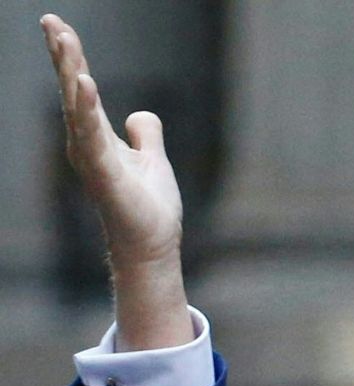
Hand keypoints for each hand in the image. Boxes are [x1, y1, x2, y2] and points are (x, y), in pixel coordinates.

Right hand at [41, 13, 192, 350]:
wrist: (153, 245)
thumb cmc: (148, 207)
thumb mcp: (152, 160)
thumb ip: (145, 134)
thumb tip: (140, 114)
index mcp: (96, 138)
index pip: (82, 89)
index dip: (72, 58)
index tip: (58, 26)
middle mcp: (87, 145)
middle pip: (73, 91)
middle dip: (63, 55)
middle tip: (50, 21)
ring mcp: (93, 159)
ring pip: (78, 108)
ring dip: (71, 73)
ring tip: (63, 40)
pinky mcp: (105, 175)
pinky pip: (93, 137)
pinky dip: (88, 111)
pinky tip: (85, 84)